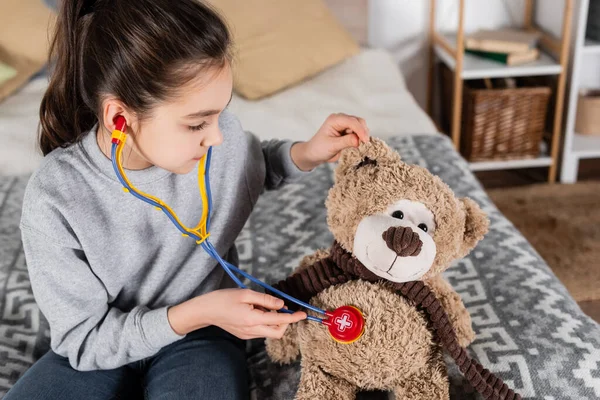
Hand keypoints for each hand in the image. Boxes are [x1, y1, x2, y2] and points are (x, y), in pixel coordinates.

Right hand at [168, 289, 306, 338]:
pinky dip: (265, 322)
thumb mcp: (246, 293)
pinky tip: (256, 311)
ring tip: (262, 306)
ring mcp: (248, 335)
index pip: (279, 321)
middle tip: (282, 307)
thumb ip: (265, 299)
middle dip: (285, 322)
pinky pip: (261, 331)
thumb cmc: (224, 299)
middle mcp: (251, 330)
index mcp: (253, 319)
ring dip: (274, 321)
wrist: (206, 310)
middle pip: (277, 332)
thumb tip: (281, 304)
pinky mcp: (244, 335)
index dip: (293, 317)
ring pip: (269, 332)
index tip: (303, 314)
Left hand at [291, 113, 369, 170]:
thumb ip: (346, 142)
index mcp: (334, 120)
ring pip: (360, 126)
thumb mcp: (332, 146)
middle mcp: (341, 119)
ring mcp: (345, 125)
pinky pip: (359, 133)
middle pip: (358, 121)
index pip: (351, 121)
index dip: (360, 130)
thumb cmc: (319, 149)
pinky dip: (361, 138)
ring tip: (362, 145)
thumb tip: (359, 140)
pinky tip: (360, 145)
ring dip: (363, 135)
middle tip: (365, 144)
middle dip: (363, 132)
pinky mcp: (348, 132)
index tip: (365, 140)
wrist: (315, 154)